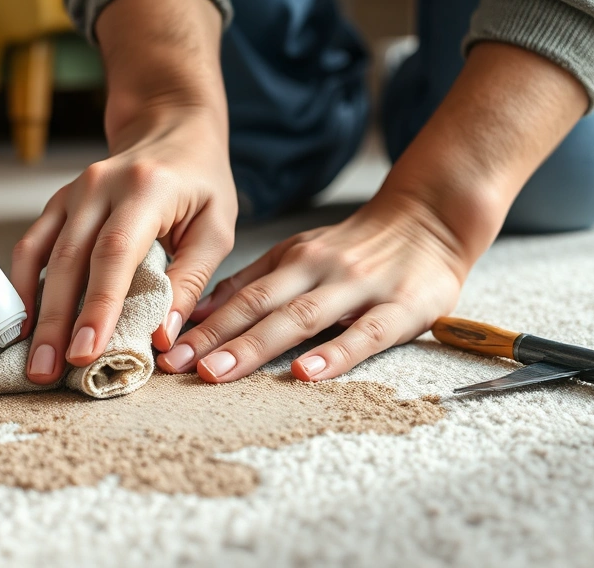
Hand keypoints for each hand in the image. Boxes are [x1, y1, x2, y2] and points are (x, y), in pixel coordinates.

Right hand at [11, 108, 236, 383]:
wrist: (172, 126)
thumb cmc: (200, 180)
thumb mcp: (217, 228)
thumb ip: (191, 281)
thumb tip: (162, 337)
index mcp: (146, 189)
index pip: (115, 253)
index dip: (98, 305)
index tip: (87, 350)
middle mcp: (101, 185)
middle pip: (70, 259)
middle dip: (57, 321)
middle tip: (47, 370)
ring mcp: (74, 192)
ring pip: (43, 255)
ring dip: (36, 310)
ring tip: (35, 358)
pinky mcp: (60, 202)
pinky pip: (32, 245)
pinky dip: (24, 284)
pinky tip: (26, 321)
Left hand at [157, 194, 467, 381]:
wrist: (431, 219)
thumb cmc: (356, 247)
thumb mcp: (300, 253)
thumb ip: (254, 282)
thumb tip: (199, 312)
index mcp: (293, 259)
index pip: (239, 295)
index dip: (200, 324)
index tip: (162, 349)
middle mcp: (319, 269)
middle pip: (259, 306)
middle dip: (213, 338)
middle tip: (174, 366)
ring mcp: (359, 287)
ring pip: (301, 318)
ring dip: (257, 346)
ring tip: (217, 373)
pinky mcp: (401, 307)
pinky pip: (365, 333)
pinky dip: (335, 354)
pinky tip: (305, 374)